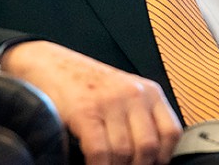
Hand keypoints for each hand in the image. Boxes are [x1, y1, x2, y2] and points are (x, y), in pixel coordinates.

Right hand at [0, 40, 181, 164]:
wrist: (48, 63)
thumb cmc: (83, 83)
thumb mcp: (122, 93)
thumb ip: (139, 116)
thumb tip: (149, 154)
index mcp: (148, 91)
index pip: (171, 132)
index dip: (162, 156)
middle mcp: (133, 94)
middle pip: (148, 147)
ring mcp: (109, 101)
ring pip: (124, 153)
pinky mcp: (85, 111)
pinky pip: (100, 152)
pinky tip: (91, 163)